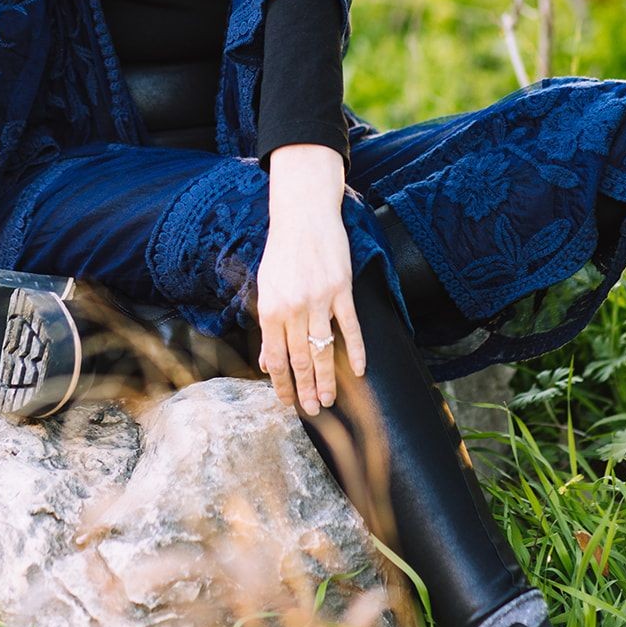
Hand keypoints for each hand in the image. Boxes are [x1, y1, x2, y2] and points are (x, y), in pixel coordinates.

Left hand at [255, 145, 365, 416]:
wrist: (303, 214)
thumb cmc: (281, 252)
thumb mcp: (265, 288)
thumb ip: (268, 325)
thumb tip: (267, 362)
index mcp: (270, 309)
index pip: (275, 357)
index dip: (281, 384)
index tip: (287, 403)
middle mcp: (293, 307)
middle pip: (300, 359)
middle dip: (305, 390)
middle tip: (313, 412)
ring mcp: (319, 299)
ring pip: (324, 349)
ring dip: (328, 379)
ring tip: (330, 401)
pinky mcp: (342, 289)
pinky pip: (350, 327)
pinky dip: (356, 351)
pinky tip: (360, 371)